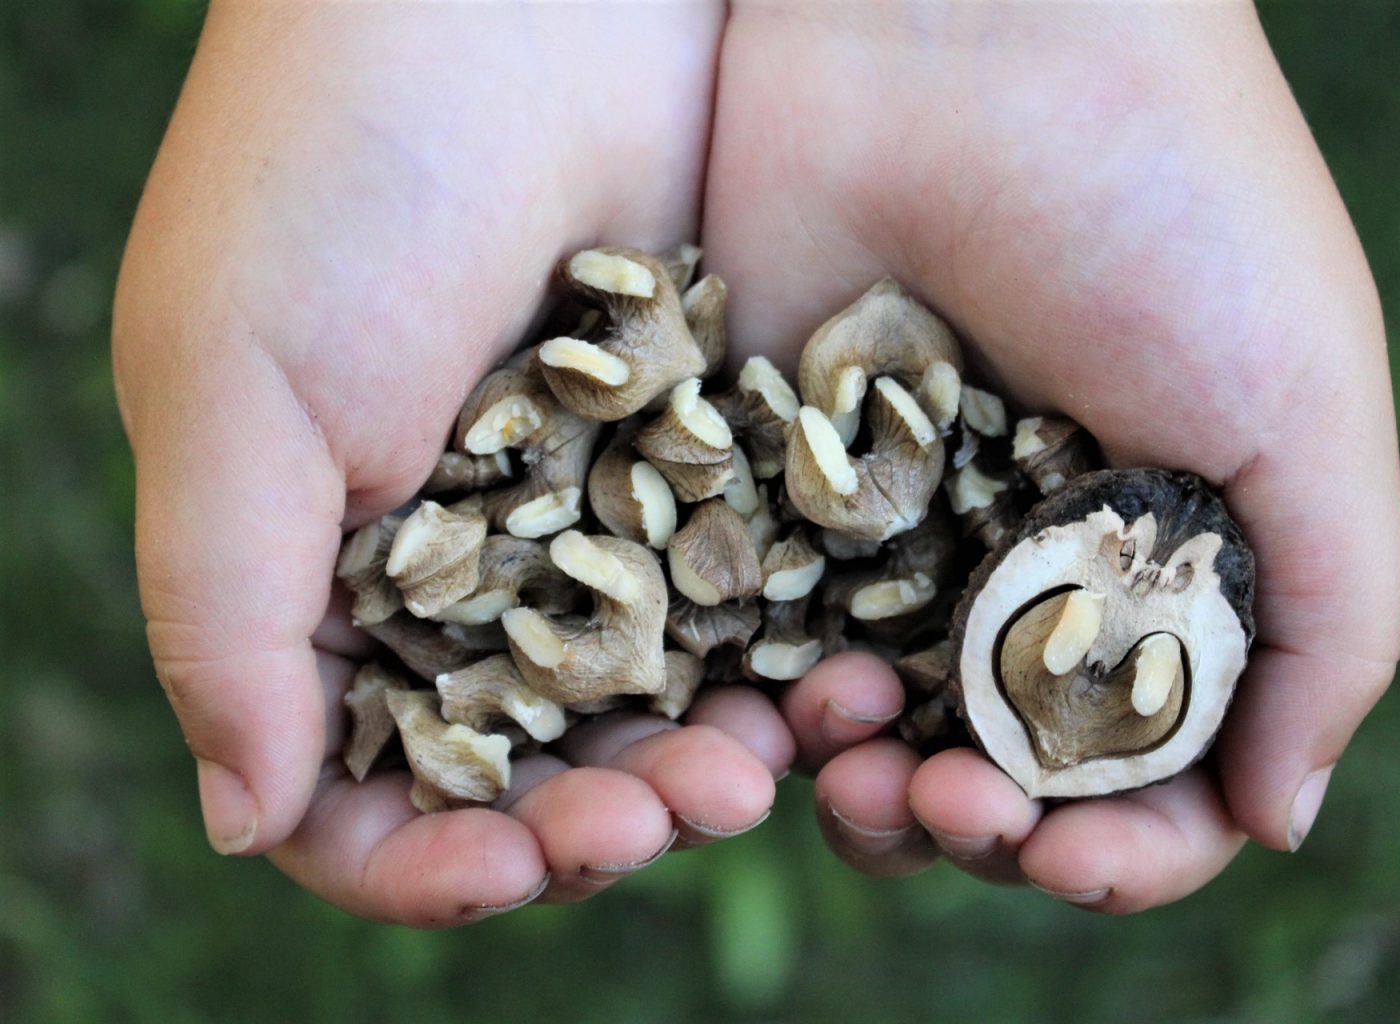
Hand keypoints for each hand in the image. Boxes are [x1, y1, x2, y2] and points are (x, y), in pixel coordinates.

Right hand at [114, 2, 787, 924]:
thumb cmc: (336, 170)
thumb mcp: (232, 386)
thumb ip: (226, 613)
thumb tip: (249, 821)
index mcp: (322, 571)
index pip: (362, 785)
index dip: (424, 857)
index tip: (502, 869)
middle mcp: (460, 563)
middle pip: (526, 764)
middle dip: (588, 820)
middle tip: (668, 815)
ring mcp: (591, 514)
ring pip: (650, 701)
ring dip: (697, 758)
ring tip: (758, 767)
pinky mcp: (703, 457)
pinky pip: (747, 598)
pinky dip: (779, 659)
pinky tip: (829, 687)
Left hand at [701, 2, 1399, 908]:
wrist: (967, 31)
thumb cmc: (1175, 205)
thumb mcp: (1307, 411)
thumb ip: (1331, 619)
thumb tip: (1281, 816)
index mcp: (1160, 562)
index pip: (1142, 773)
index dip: (1116, 850)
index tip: (1070, 861)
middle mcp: (1024, 559)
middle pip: (996, 772)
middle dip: (979, 830)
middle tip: (947, 812)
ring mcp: (890, 526)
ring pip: (869, 727)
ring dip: (866, 789)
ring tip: (854, 764)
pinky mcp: (770, 478)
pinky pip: (754, 637)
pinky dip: (763, 705)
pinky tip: (771, 711)